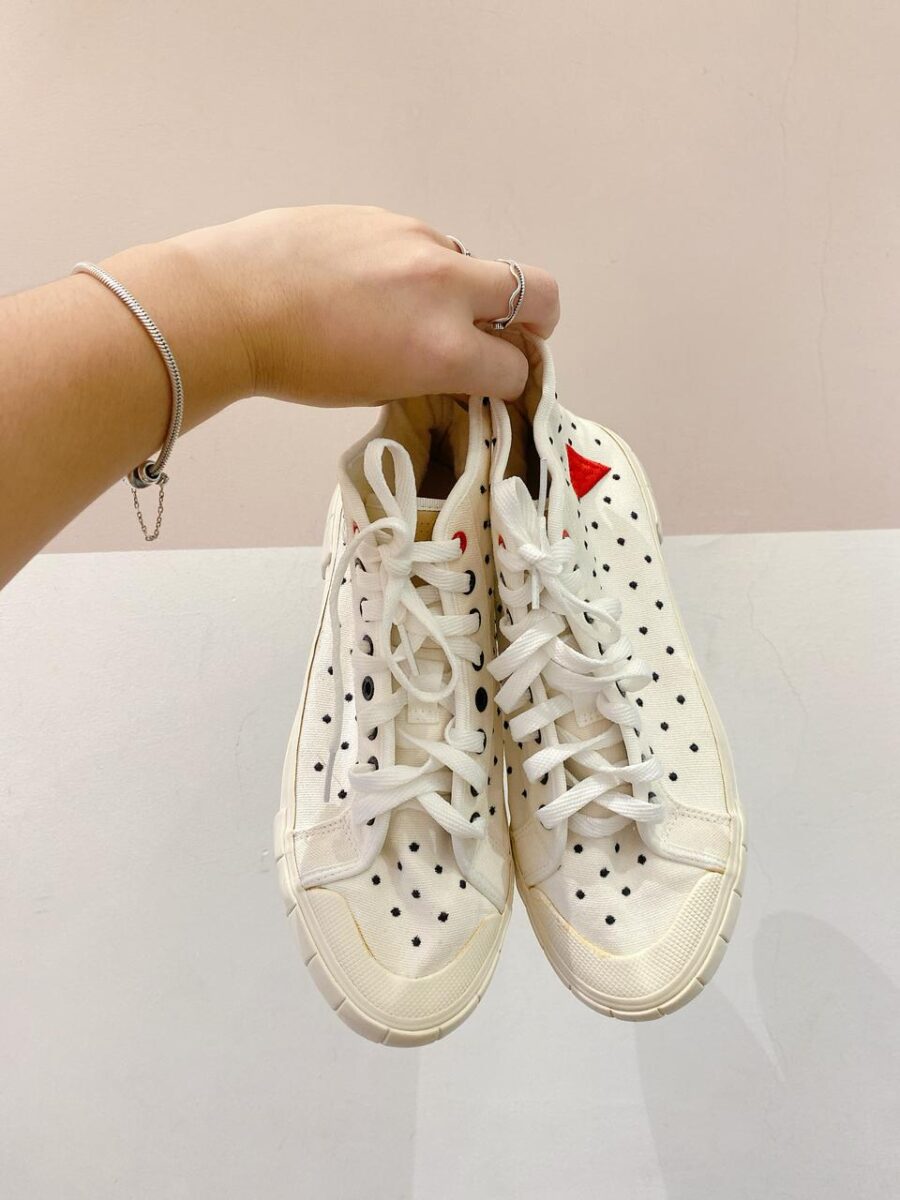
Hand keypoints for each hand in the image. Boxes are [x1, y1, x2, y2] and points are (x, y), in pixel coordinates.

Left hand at [176, 204, 559, 406]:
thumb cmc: (295, 364)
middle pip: (540, 292)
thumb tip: (463, 364)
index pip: (516, 367)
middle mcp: (445, 290)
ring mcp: (419, 244)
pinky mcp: (387, 217)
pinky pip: (426, 245)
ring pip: (473, 266)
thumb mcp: (379, 388)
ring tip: (407, 314)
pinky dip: (416, 268)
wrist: (229, 303)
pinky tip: (370, 285)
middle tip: (513, 335)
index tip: (495, 386)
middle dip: (539, 319)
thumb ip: (435, 372)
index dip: (510, 383)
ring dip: (463, 292)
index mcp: (443, 349)